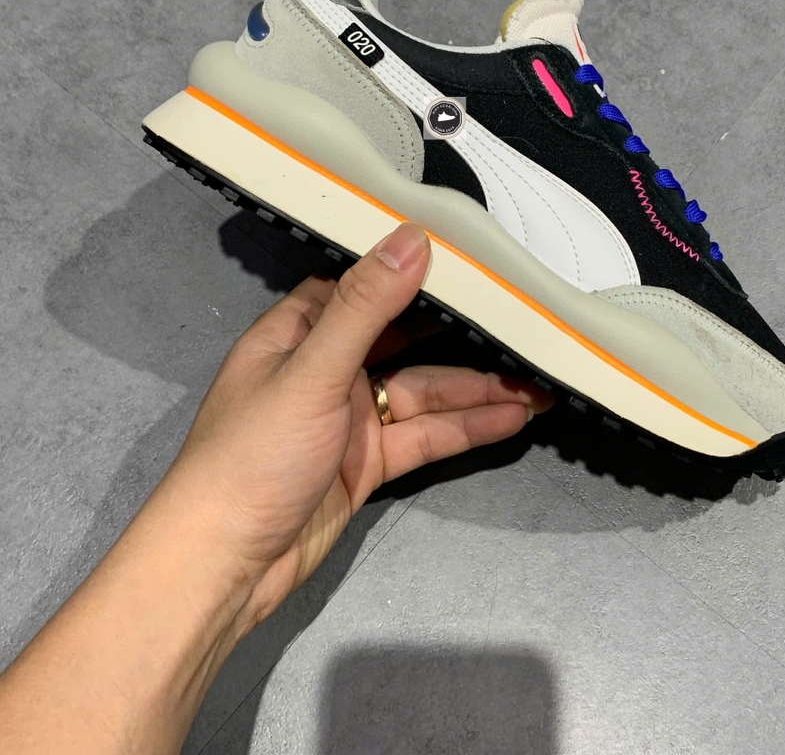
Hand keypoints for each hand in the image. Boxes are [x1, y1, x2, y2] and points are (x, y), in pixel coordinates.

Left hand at [161, 221, 552, 627]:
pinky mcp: (368, 463)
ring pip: (422, 393)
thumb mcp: (312, 373)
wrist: (225, 568)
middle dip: (460, 335)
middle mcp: (326, 369)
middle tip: (522, 322)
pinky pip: (424, 436)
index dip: (409, 270)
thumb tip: (413, 239)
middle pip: (403, 340)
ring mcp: (349, 419)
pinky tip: (512, 419)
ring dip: (476, 390)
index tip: (466, 255)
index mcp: (298, 334)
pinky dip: (465, 428)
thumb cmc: (254, 456)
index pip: (360, 286)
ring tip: (537, 383)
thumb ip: (366, 309)